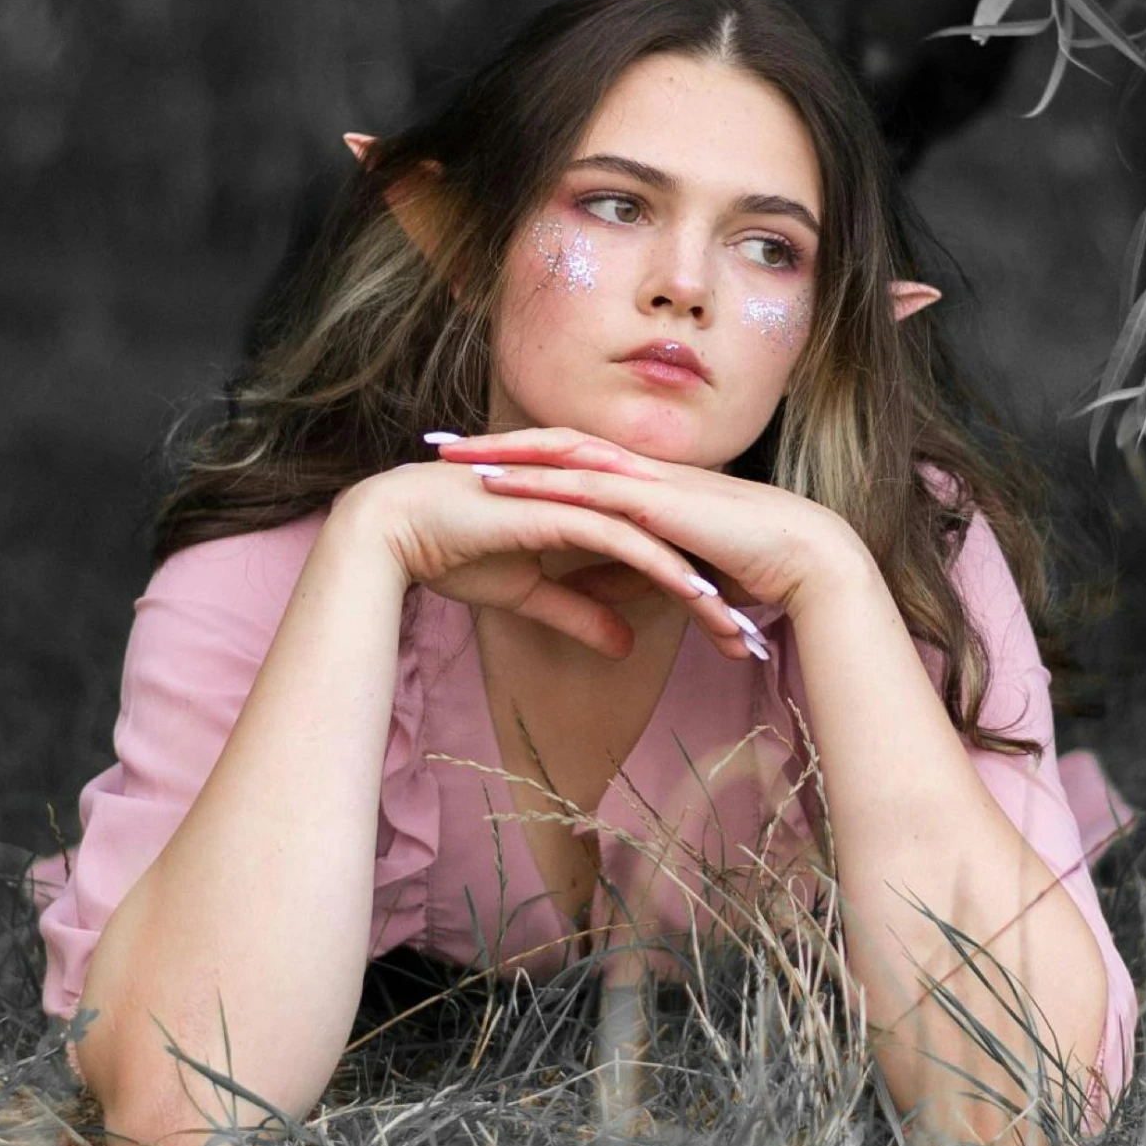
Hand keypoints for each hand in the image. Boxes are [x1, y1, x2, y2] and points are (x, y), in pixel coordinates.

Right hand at [345, 457, 758, 662]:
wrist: (397, 530)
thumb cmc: (454, 553)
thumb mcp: (532, 597)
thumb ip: (581, 614)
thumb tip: (625, 646)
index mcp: (589, 514)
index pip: (658, 554)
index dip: (695, 595)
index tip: (725, 636)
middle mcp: (592, 501)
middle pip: (671, 548)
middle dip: (714, 596)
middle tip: (748, 641)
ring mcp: (580, 499)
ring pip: (659, 545)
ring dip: (700, 590)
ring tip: (734, 631)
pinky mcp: (563, 508)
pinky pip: (626, 540)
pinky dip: (661, 569)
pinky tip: (693, 599)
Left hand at [430, 427, 867, 617]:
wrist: (805, 556)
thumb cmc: (749, 563)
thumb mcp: (668, 569)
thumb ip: (624, 573)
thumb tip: (581, 587)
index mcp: (645, 482)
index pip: (570, 458)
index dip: (521, 455)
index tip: (471, 461)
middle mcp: (641, 469)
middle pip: (554, 444)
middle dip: (495, 442)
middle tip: (440, 444)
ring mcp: (648, 479)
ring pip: (562, 455)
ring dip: (503, 454)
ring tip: (452, 456)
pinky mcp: (656, 501)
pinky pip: (586, 486)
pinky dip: (538, 483)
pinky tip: (500, 485)